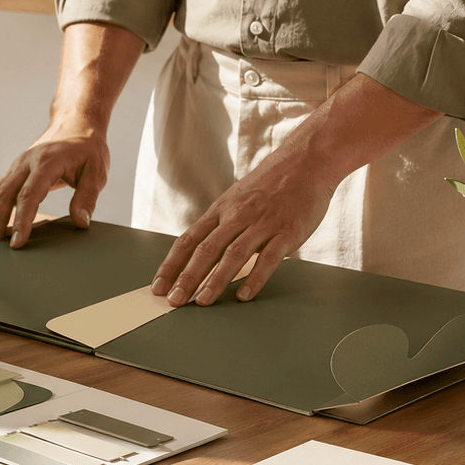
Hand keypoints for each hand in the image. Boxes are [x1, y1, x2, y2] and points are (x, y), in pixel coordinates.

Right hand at [0, 121, 108, 249]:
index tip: (17, 242)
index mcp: (46, 162)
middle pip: (3, 195)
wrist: (75, 124)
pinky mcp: (14, 172)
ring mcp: (17, 166)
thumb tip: (80, 223)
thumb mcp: (96, 172)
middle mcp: (25, 163)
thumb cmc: (87, 149)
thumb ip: (87, 198)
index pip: (29, 195)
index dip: (21, 220)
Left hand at [150, 73, 440, 305]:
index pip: (189, 240)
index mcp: (221, 210)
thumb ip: (222, 224)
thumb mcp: (237, 199)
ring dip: (215, 280)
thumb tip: (202, 253)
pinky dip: (254, 278)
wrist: (306, 162)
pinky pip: (268, 259)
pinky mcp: (287, 232)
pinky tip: (243, 296)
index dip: (171, 264)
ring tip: (202, 302)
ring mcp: (262, 224)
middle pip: (206, 250)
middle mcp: (237, 216)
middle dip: (186, 277)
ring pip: (233, 255)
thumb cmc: (270, 184)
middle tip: (173, 300)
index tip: (158, 286)